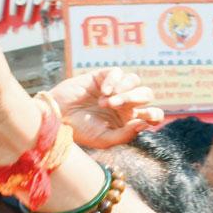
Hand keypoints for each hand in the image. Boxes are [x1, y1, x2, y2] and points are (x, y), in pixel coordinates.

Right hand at [48, 68, 164, 148]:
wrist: (57, 117)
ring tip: (105, 102)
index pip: (153, 114)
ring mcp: (115, 88)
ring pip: (134, 80)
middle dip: (135, 99)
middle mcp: (126, 102)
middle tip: (116, 106)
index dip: (155, 114)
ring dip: (124, 91)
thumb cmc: (80, 131)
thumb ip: (126, 134)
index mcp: (129, 119)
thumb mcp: (104, 140)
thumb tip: (145, 123)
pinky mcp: (102, 76)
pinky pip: (117, 72)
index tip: (145, 116)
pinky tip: (103, 92)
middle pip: (146, 94)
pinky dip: (113, 81)